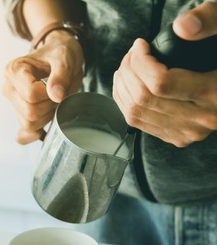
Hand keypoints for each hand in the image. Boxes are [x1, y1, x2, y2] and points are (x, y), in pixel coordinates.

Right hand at [3, 30, 83, 143]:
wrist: (59, 55)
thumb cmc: (59, 53)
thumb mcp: (65, 57)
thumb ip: (60, 75)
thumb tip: (56, 96)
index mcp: (13, 70)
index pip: (31, 95)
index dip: (50, 94)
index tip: (58, 83)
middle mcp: (8, 88)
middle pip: (30, 112)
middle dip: (50, 106)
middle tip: (59, 92)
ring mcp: (13, 103)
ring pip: (29, 124)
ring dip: (48, 116)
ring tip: (54, 99)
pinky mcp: (19, 115)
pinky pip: (22, 135)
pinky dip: (34, 135)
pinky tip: (45, 130)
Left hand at [113, 2, 216, 146]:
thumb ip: (210, 21)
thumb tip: (182, 28)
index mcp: (215, 94)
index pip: (161, 83)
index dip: (140, 62)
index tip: (140, 45)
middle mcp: (199, 118)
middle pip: (144, 98)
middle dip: (128, 71)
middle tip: (131, 54)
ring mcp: (186, 131)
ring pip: (136, 112)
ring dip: (122, 86)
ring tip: (126, 66)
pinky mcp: (176, 136)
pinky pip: (138, 122)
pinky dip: (124, 101)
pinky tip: (126, 84)